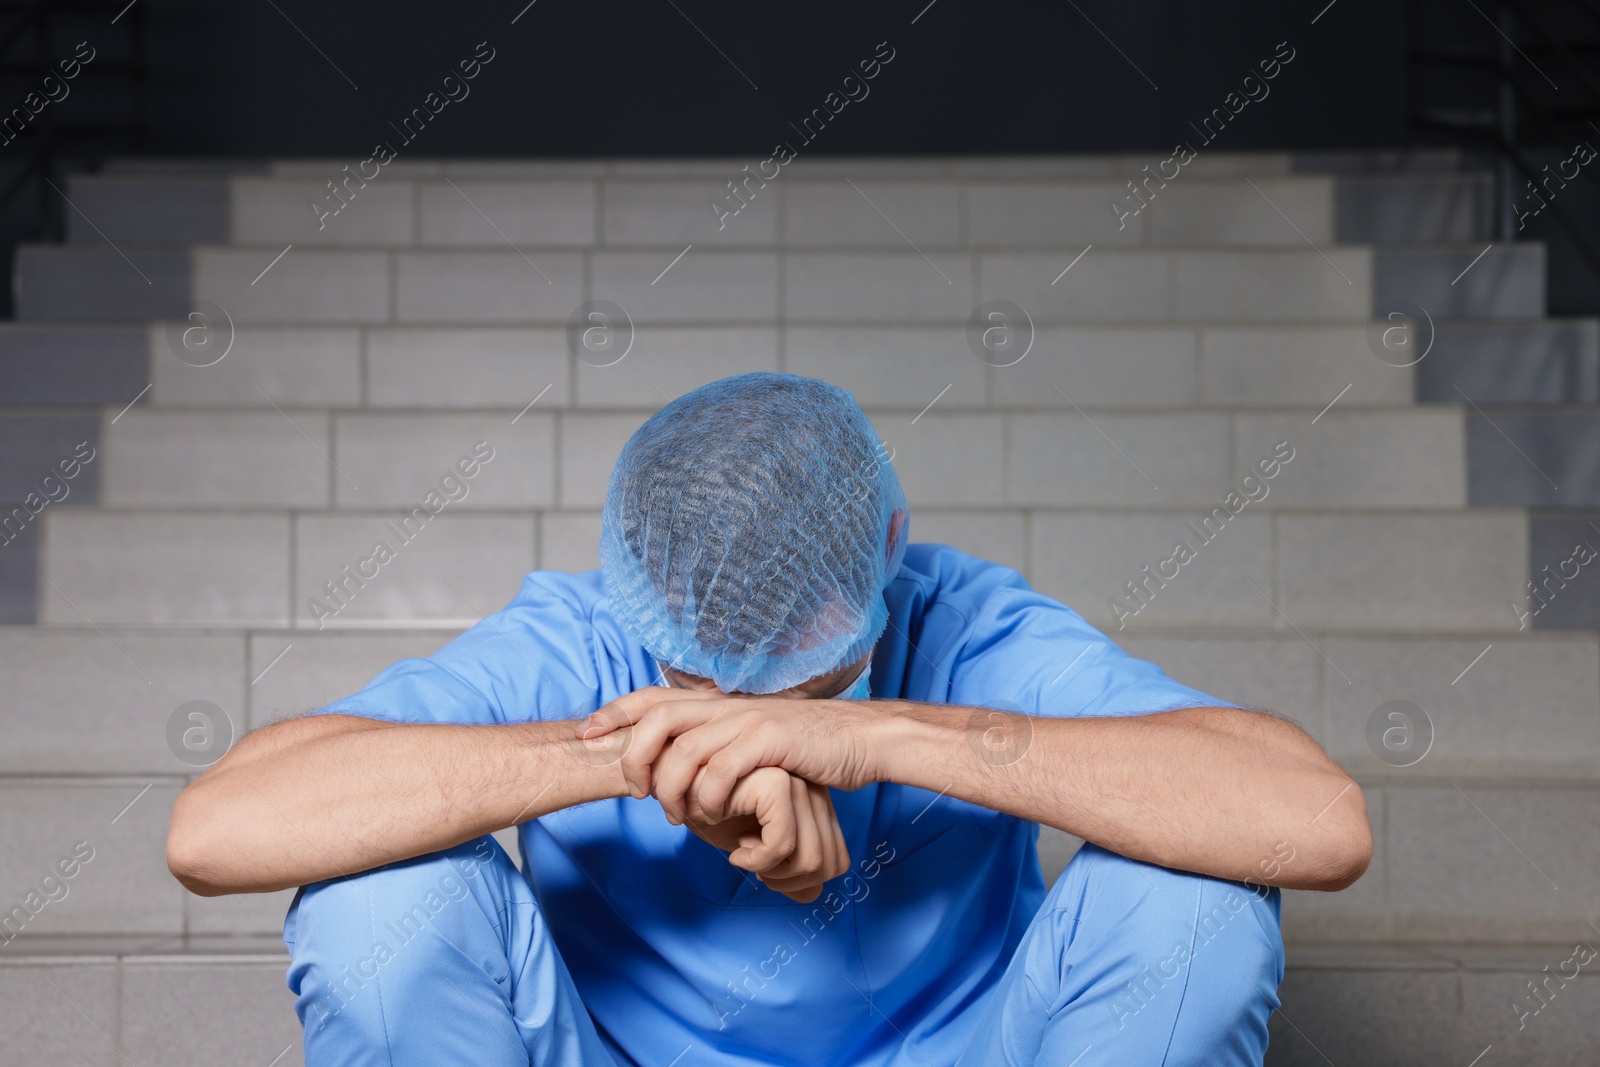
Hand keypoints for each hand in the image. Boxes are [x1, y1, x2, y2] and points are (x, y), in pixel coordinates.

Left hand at [580, 687, 881, 824]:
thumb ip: (718, 743)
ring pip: (684, 750)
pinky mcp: (770, 741)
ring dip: (672, 789)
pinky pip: (721, 771)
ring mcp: (747, 720)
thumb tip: (683, 762)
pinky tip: (715, 819)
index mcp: (719, 704)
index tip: (587, 733)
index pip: (654, 696)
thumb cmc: (806, 748)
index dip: (615, 711)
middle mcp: (727, 706)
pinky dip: (709, 800)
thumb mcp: (753, 739)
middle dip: (633, 755)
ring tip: (678, 817)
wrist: (860, 739)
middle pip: (657, 717)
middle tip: (633, 792)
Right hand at [672, 763, 848, 902]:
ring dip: (771, 872)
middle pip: (831, 863)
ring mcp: (798, 783)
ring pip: (811, 858)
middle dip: (789, 881)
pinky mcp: (776, 783)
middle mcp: (813, 789)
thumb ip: (787, 870)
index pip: (838, 859)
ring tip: (743, 855)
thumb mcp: (754, 848)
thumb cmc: (710, 812)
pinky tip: (736, 849)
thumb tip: (811, 896)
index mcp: (815, 801)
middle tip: (754, 867)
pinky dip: (757, 860)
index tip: (767, 869)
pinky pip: (783, 844)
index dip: (803, 881)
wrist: (672, 784)